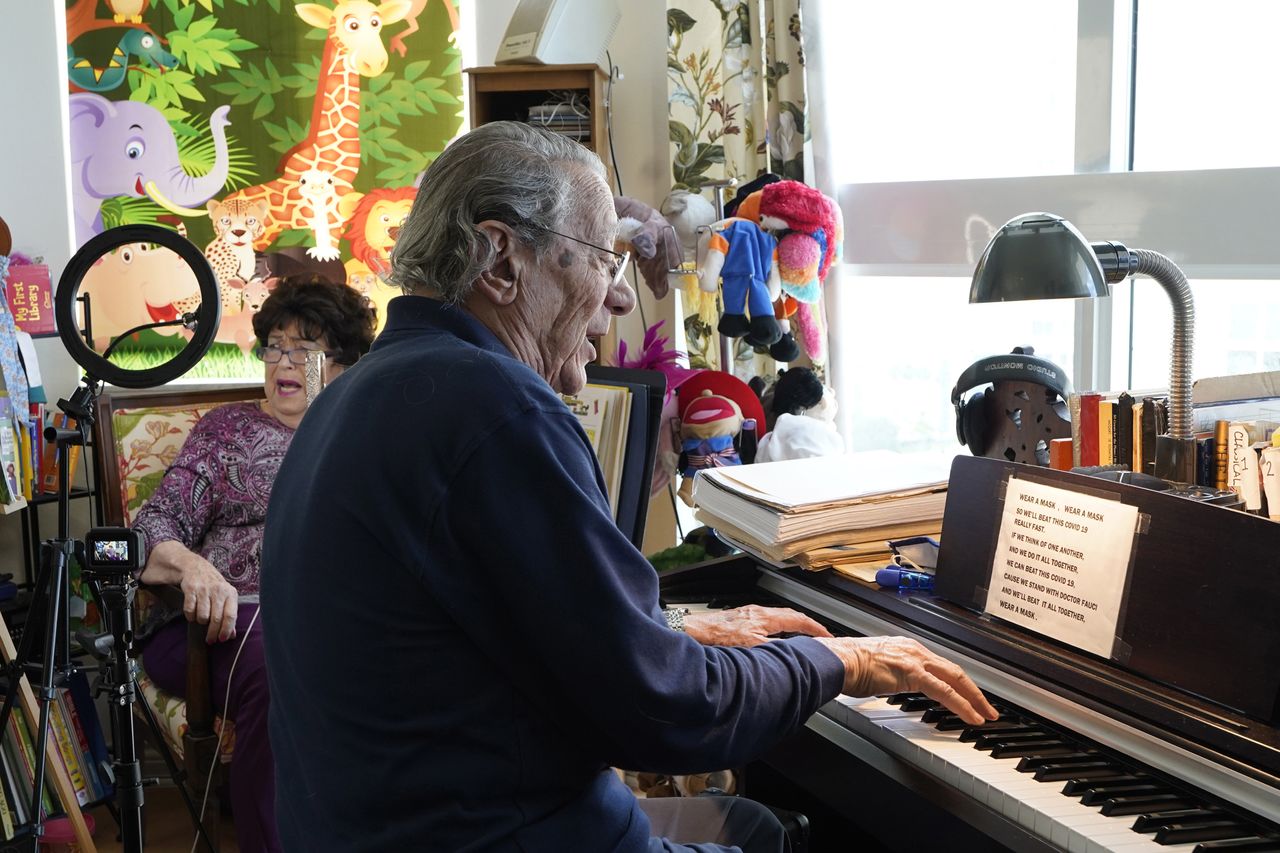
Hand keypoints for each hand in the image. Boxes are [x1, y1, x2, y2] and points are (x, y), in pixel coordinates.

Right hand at [179, 555, 238, 643]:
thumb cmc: (214, 587)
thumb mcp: (225, 598)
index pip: (230, 616)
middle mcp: (219, 590)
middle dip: (212, 633)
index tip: (222, 639)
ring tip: (201, 618)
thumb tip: (231, 635)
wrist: (196, 568)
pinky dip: (190, 616)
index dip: (226, 630)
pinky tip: (192, 613)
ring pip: (202, 616)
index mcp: (231, 593)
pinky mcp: (191, 588)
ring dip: (200, 621)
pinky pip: (189, 610)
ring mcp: (204, 589)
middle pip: (216, 619)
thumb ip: (228, 616)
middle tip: (210, 640)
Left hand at [683, 605, 832, 646]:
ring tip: (801, 634)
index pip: (798, 619)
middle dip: (807, 624)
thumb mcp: (752, 646)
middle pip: (790, 614)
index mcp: (765, 617)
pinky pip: (767, 619)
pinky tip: (774, 635)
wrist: (693, 630)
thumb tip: (794, 651)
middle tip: (819, 633)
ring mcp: (748, 613)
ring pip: (778, 616)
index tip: (827, 635)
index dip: (815, 628)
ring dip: (792, 624)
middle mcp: (758, 611)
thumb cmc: (718, 637)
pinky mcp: (739, 618)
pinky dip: (778, 626)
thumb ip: (775, 648)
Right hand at [816, 636, 997, 725]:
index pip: (939, 666)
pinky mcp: (913, 674)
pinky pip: (945, 691)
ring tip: (985, 714)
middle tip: (987, 707)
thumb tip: (887, 685)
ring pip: (955, 679)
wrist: (837, 660)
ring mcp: (915, 660)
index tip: (965, 694)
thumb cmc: (846, 665)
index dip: (956, 681)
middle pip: (954, 670)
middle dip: (974, 690)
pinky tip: (971, 717)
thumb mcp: (874, 669)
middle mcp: (914, 650)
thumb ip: (887, 676)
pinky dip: (962, 705)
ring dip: (974, 699)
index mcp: (905, 648)